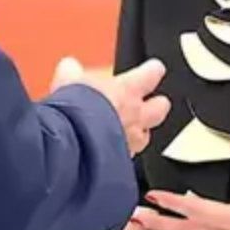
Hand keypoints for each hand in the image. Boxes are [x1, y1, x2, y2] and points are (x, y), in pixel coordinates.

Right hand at [50, 57, 170, 154]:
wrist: (73, 142)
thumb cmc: (77, 110)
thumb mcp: (69, 80)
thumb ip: (73, 73)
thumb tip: (69, 67)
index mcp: (127, 89)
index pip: (151, 74)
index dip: (153, 70)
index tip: (153, 68)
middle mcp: (135, 115)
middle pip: (160, 108)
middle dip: (157, 105)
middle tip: (154, 102)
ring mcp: (131, 141)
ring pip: (145, 136)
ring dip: (140, 134)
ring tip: (132, 133)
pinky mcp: (121, 162)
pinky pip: (127, 158)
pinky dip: (120, 155)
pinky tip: (111, 155)